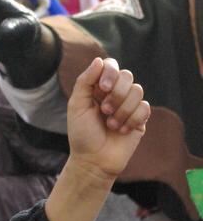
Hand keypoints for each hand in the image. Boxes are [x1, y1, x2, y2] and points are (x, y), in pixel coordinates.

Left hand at [67, 57, 149, 180]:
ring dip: (122, 109)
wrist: (94, 160)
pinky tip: (121, 131)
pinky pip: (144, 107)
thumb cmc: (82, 134)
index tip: (102, 88)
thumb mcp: (76, 106)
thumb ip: (85, 82)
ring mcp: (129, 104)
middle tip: (104, 111)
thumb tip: (99, 60)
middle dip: (116, 94)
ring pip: (138, 91)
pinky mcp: (140, 118)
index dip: (110, 72)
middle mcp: (115, 93)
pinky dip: (131, 120)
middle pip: (127, 76)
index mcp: (98, 88)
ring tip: (110, 125)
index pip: (111, 65)